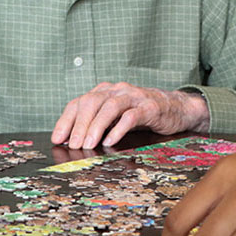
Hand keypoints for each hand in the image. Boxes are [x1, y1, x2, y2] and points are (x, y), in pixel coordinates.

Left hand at [51, 82, 209, 148]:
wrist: (177, 108)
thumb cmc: (143, 114)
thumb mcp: (117, 117)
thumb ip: (98, 124)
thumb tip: (73, 142)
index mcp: (106, 91)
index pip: (79, 102)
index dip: (66, 120)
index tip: (58, 139)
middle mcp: (118, 90)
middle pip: (92, 102)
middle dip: (79, 124)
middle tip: (73, 145)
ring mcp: (135, 97)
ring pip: (110, 106)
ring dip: (96, 126)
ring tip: (89, 144)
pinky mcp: (150, 107)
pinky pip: (132, 115)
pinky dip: (119, 128)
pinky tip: (111, 141)